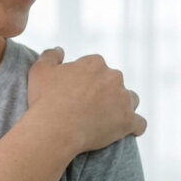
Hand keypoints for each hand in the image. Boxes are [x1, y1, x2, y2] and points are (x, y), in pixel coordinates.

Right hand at [27, 47, 146, 152]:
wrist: (55, 129)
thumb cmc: (45, 100)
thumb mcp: (40, 71)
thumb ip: (51, 56)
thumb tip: (60, 50)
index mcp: (95, 63)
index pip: (96, 67)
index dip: (86, 80)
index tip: (75, 93)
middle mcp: (114, 77)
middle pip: (114, 82)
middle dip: (105, 92)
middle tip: (88, 108)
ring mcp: (123, 99)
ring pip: (130, 100)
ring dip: (122, 106)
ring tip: (107, 119)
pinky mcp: (128, 121)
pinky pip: (139, 124)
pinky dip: (134, 127)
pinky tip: (127, 131)